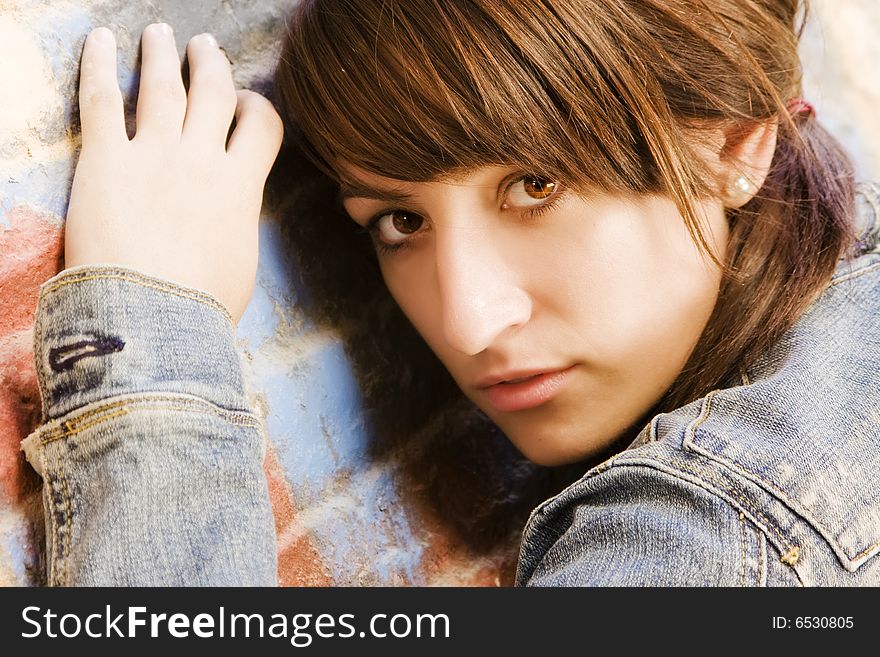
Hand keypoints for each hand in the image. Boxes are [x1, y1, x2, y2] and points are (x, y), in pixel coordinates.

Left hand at [65, 24, 282, 323]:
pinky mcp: (106, 161)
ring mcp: (155, 156)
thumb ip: (236, 223)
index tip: (244, 104)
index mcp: (241, 187)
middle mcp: (203, 160)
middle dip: (211, 65)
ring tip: (161, 33)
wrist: (156, 320)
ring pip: (164, 87)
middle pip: (213, 93)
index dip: (255, 107)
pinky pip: (104, 100)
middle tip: (204, 47)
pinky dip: (101, 65)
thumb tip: (231, 215)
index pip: (261, 126)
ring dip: (163, 54)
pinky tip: (102, 40)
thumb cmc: (202, 307)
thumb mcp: (240, 263)